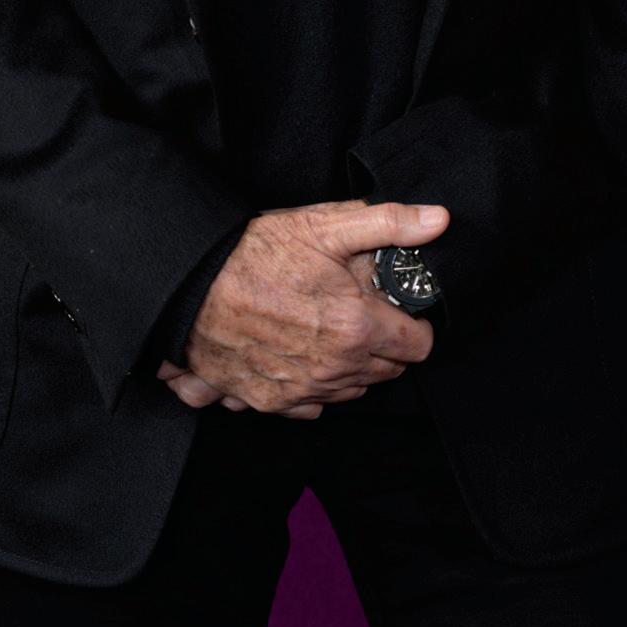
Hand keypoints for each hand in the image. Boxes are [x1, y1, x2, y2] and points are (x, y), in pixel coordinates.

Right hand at [154, 198, 447, 417]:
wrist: (189, 288)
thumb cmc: (254, 256)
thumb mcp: (324, 225)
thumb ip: (388, 223)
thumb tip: (437, 220)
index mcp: (356, 328)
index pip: (418, 346)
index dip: (412, 322)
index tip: (396, 306)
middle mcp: (334, 369)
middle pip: (388, 371)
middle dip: (383, 342)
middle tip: (357, 307)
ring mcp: (302, 391)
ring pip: (353, 390)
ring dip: (351, 364)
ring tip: (326, 325)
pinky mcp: (272, 402)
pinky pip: (313, 406)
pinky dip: (315, 384)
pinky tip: (301, 351)